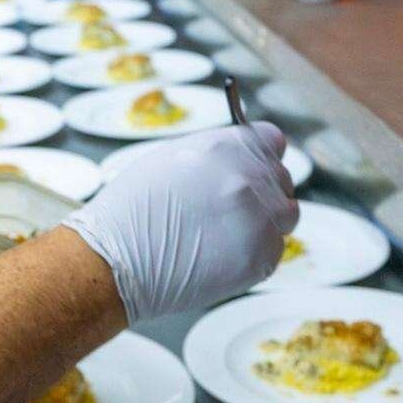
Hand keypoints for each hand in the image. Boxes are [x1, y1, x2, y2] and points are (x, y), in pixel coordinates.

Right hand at [63, 122, 297, 322]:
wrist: (115, 261)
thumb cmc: (131, 210)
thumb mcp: (171, 157)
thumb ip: (217, 153)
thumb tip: (242, 154)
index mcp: (226, 147)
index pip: (272, 141)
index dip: (262, 155)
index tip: (254, 167)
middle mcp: (248, 178)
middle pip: (281, 178)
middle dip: (263, 190)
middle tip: (232, 209)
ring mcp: (258, 219)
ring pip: (286, 215)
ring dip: (265, 221)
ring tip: (227, 233)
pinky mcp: (261, 258)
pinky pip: (275, 248)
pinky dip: (256, 252)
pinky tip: (222, 254)